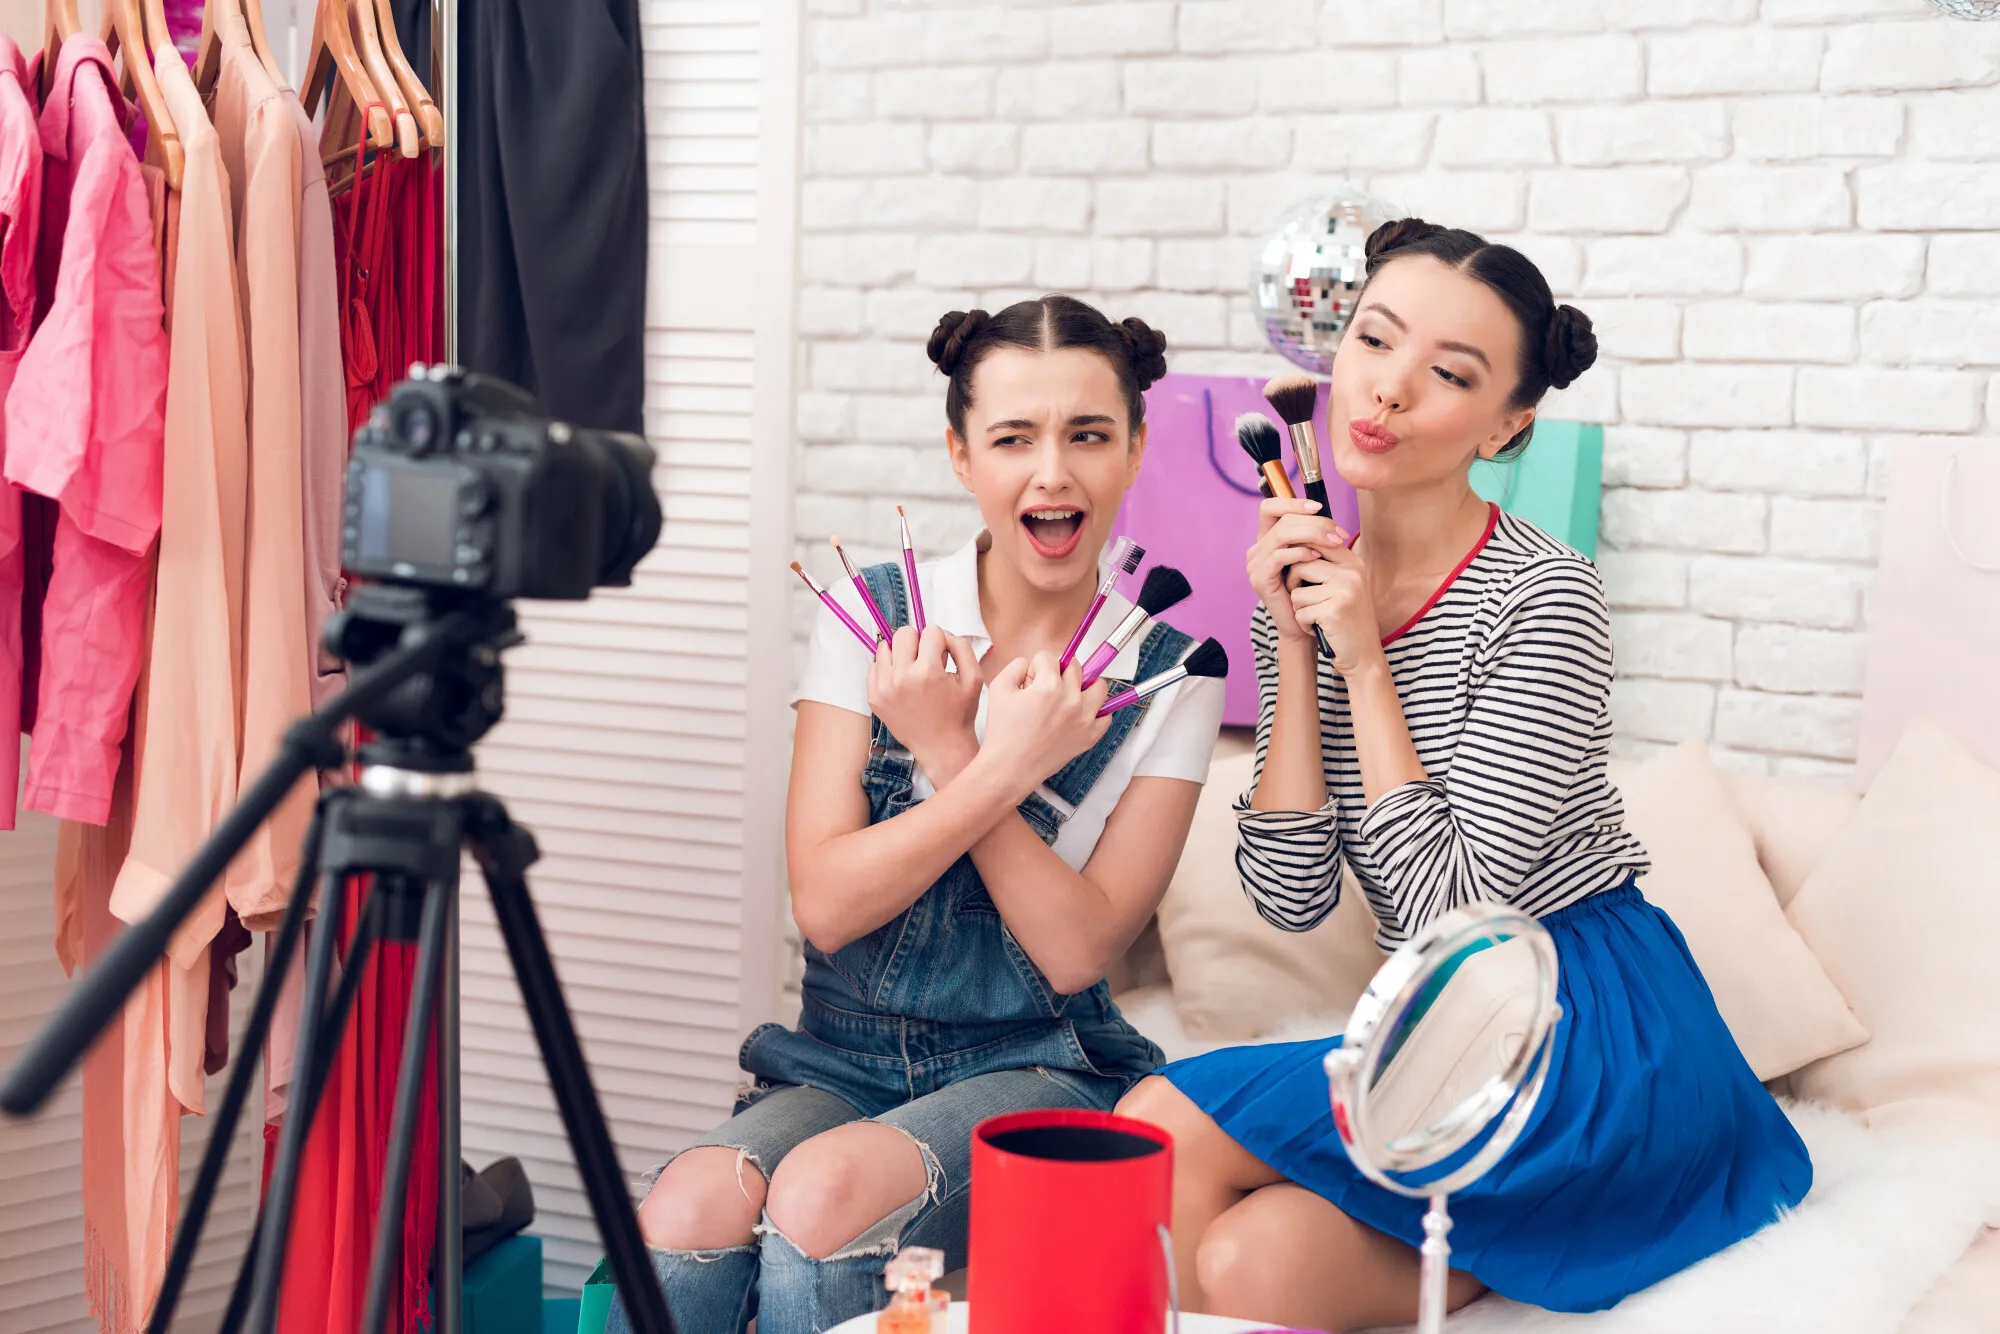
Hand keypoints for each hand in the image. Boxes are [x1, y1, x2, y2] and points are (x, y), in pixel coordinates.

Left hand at [867, 625, 981, 780]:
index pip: (931, 631)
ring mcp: (884, 688)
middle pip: (904, 633)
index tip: (942, 657)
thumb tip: (942, 633)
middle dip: (918, 642)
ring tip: (912, 670)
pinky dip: (888, 669)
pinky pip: (875, 666)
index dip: (940, 641)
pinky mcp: (874, 697)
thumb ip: (961, 646)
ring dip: (901, 653)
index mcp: (928, 672)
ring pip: (886, 647)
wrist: (941, 747)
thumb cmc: (959, 713)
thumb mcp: (974, 678)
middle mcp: (902, 678)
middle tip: (926, 660)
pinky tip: (902, 683)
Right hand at [977, 651, 1110, 798]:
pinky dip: (1096, 711)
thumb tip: (1030, 664)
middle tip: (1046, 688)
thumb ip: (1016, 666)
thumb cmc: (1002, 731)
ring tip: (1071, 694)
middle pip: (1075, 667)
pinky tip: (1080, 714)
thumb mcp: (998, 688)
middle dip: (1058, 672)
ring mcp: (1085, 718)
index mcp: (1049, 686)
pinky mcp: (1090, 736)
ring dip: (1085, 685)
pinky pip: (1106, 714)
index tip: (1030, 681)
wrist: (1010, 768)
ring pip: (1099, 686)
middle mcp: (1071, 700)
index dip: (1036, 667)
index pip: (1048, 657)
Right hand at [1246, 497, 1350, 644]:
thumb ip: (1311, 534)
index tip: (1319, 508)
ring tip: (1334, 543)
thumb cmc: (1311, 588)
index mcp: (1267, 539)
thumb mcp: (1312, 555)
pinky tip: (1317, 558)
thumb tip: (1323, 512)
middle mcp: (1257, 549)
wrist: (1304, 623)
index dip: (1293, 502)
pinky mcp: (1259, 579)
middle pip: (1282, 519)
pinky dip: (1301, 553)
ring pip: (1281, 534)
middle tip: (1338, 533)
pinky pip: (1279, 556)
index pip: (1271, 507)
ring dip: (1312, 534)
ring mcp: (1254, 564)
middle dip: (1314, 522)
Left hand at [1288, 545, 1387, 679]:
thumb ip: (1323, 565)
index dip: (1297, 556)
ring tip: (1316, 617)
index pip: (1316, 541)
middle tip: (1303, 600)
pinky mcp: (1333, 611)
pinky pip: (1299, 613)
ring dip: (1299, 609)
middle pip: (1300, 564)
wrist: (1363, 654)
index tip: (1295, 574)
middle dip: (1293, 583)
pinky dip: (1304, 624)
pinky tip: (1319, 629)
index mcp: (1352, 563)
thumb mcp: (1341, 586)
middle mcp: (1351, 573)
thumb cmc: (1346, 619)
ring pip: (1296, 592)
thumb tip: (1290, 544)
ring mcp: (1344, 591)